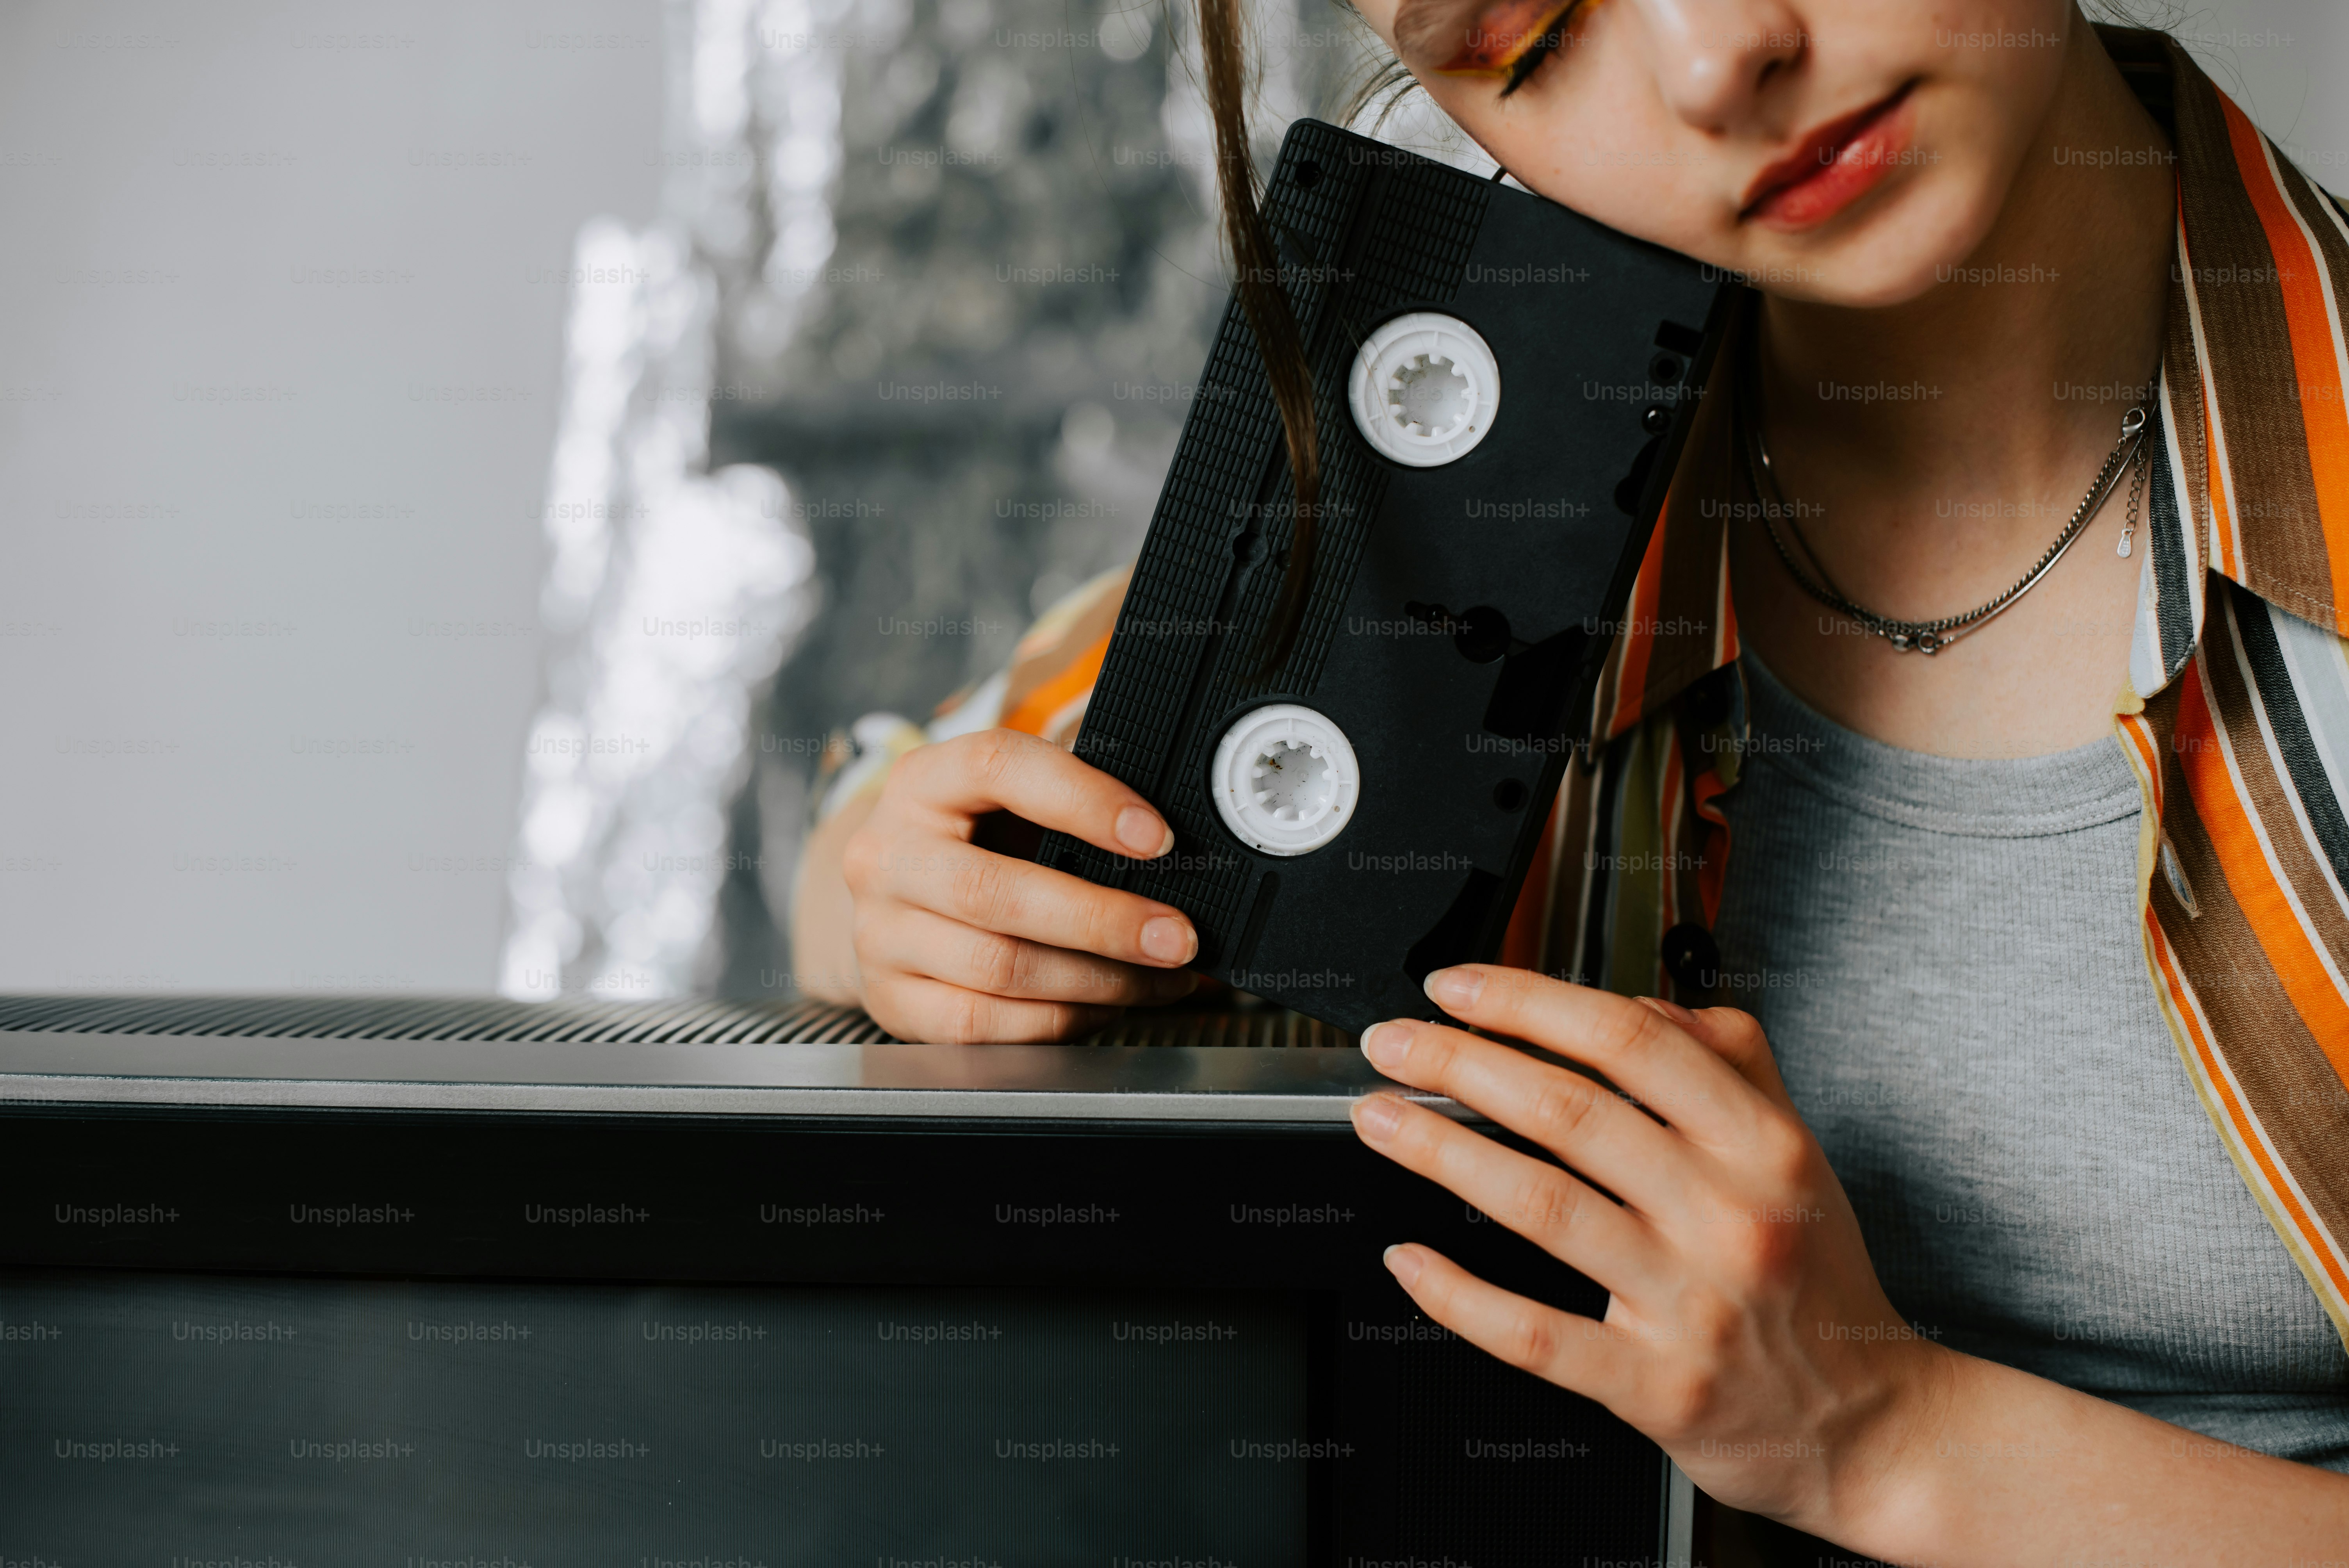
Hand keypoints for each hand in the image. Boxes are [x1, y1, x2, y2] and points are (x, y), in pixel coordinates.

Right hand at [838, 729, 1199, 1041]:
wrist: (889, 900)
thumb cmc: (973, 843)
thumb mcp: (1005, 803)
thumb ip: (1069, 808)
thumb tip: (1170, 849)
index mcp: (921, 782)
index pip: (997, 767)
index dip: (1083, 799)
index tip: (1157, 838)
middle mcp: (886, 855)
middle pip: (996, 891)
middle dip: (1104, 920)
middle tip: (1176, 936)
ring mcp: (879, 934)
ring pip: (998, 967)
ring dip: (1098, 980)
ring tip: (1161, 976)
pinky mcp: (891, 1001)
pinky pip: (984, 1024)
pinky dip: (1061, 1020)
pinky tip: (1107, 1006)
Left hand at [1349, 965, 1950, 1535]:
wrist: (1869, 1424)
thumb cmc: (1816, 1279)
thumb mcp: (1796, 1152)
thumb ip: (1729, 1061)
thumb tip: (1636, 1005)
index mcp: (1763, 1147)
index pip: (1630, 1041)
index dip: (1527, 1002)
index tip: (1454, 988)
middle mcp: (1729, 1217)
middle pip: (1570, 1113)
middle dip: (1459, 1064)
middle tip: (1391, 1044)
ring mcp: (1691, 1306)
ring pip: (1541, 1206)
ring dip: (1440, 1153)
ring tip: (1379, 1118)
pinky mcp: (1655, 1387)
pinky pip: (1536, 1335)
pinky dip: (1460, 1295)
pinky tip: (1409, 1259)